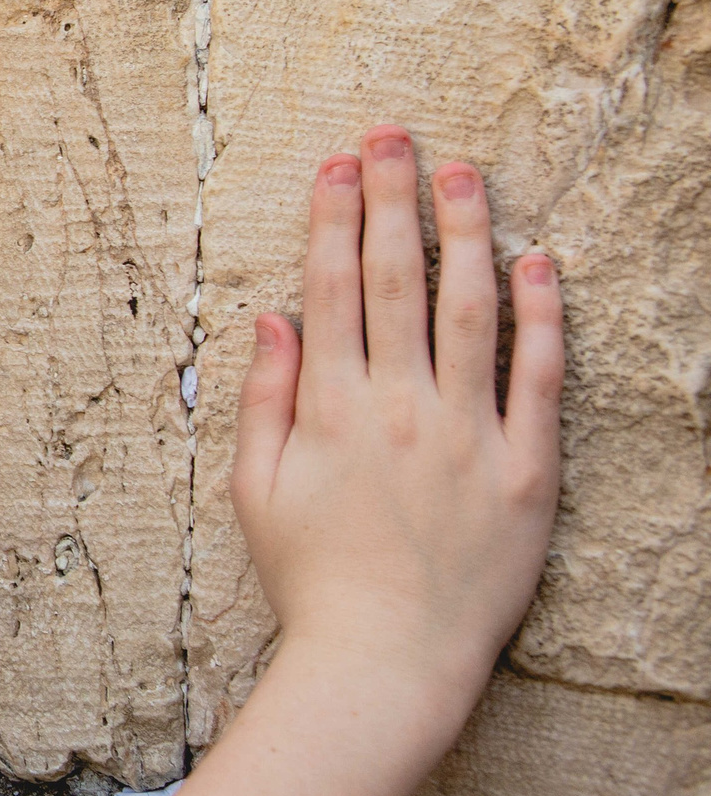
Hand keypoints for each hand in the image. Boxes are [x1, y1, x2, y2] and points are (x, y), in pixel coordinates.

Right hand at [230, 125, 562, 717]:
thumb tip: (271, 318)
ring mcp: (468, 436)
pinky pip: (538, 378)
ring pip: (469, 311)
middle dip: (393, 198)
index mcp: (330, 408)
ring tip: (464, 174)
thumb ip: (264, 398)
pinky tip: (539, 265)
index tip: (339, 164)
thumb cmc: (312, 579)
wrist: (386, 660)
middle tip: (396, 135)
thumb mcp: (255, 489)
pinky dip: (541, 317)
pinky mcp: (526, 471)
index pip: (331, 286)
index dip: (334, 216)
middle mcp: (400, 407)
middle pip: (396, 278)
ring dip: (466, 233)